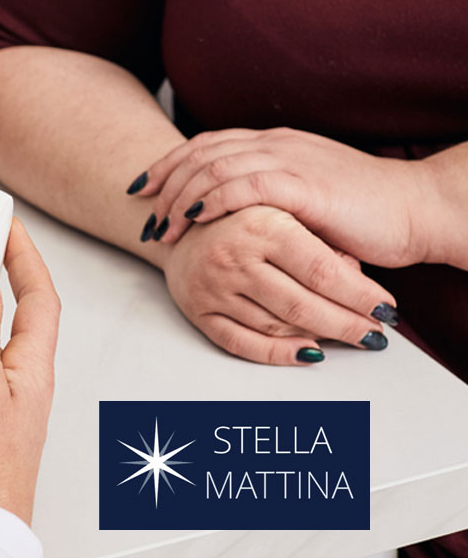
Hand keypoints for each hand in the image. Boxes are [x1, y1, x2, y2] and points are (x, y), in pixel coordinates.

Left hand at [131, 127, 432, 266]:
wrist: (414, 209)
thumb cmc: (360, 212)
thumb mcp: (303, 196)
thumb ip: (266, 196)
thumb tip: (227, 216)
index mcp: (273, 144)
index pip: (206, 145)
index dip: (168, 165)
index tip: (141, 190)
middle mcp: (275, 144)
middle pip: (200, 153)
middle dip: (163, 184)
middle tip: (143, 215)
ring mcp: (289, 160)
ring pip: (214, 167)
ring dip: (180, 197)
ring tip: (161, 228)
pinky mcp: (304, 184)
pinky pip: (244, 184)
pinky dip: (211, 199)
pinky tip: (192, 216)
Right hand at [162, 206, 396, 364]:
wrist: (178, 220)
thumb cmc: (240, 215)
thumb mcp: (282, 210)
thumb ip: (319, 242)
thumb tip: (359, 282)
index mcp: (260, 224)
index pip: (321, 271)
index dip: (359, 296)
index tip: (385, 308)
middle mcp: (234, 257)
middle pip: (302, 306)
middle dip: (347, 324)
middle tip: (375, 333)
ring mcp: (213, 287)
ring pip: (276, 327)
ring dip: (319, 337)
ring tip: (349, 338)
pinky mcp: (198, 311)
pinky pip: (241, 343)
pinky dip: (277, 353)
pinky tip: (307, 353)